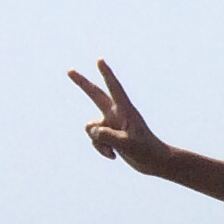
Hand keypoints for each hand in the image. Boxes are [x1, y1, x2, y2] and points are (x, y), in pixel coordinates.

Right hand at [67, 59, 169, 173]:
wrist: (154, 163)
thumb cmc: (146, 151)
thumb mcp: (127, 144)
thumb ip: (107, 136)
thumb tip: (93, 131)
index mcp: (126, 111)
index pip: (115, 89)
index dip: (107, 74)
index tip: (100, 60)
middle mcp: (117, 114)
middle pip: (95, 95)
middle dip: (82, 83)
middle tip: (69, 71)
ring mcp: (112, 124)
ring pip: (91, 129)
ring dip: (98, 142)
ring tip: (114, 150)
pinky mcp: (109, 134)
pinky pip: (95, 140)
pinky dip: (101, 149)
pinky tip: (114, 156)